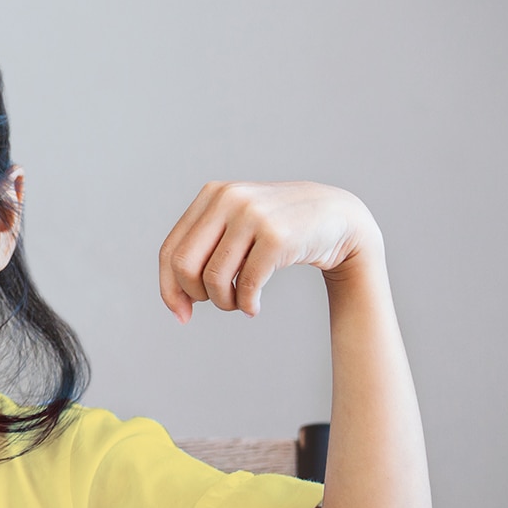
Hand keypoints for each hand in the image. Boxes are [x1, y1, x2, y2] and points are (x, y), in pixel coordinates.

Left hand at [158, 181, 380, 322]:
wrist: (338, 217)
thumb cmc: (278, 230)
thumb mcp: (236, 227)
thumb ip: (204, 251)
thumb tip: (176, 302)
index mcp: (212, 194)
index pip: (170, 250)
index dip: (169, 287)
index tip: (180, 313)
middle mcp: (229, 199)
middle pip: (184, 265)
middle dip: (194, 295)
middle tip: (216, 302)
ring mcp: (253, 215)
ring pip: (214, 277)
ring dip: (224, 302)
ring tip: (238, 304)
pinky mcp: (277, 236)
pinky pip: (246, 284)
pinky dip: (246, 304)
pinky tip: (253, 307)